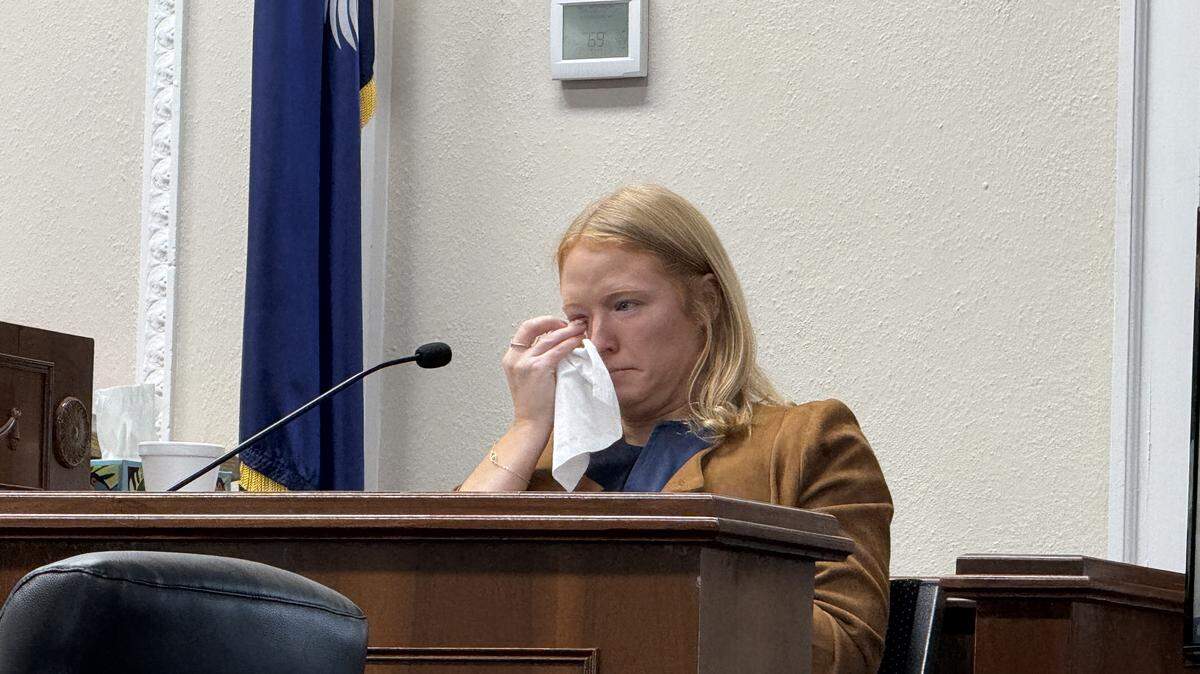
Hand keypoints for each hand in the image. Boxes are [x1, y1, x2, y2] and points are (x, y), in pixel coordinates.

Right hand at [502, 316, 586, 430]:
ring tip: (580, 329)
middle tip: (571, 324)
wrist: (531, 424)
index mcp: (511, 358)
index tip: (559, 325)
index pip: (525, 329)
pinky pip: (557, 350)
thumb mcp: (529, 377)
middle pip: (533, 326)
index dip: (543, 323)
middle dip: (553, 321)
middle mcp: (514, 358)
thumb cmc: (535, 404)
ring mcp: (525, 363)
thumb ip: (537, 359)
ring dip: (567, 330)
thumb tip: (558, 343)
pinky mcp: (538, 369)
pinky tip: (579, 341)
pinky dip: (570, 342)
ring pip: (549, 337)